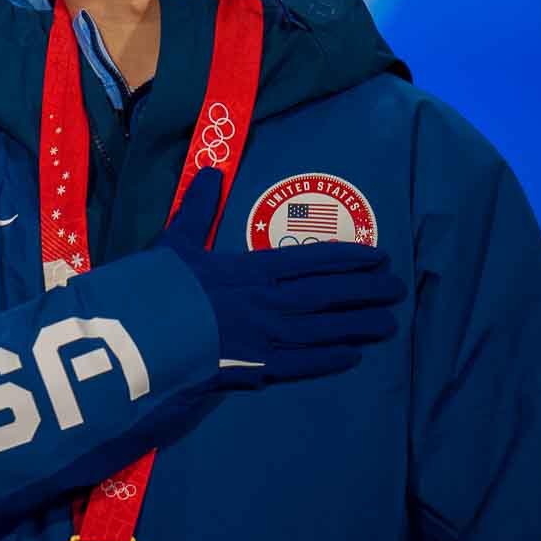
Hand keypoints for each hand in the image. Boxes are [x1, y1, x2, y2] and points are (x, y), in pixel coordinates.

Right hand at [153, 166, 405, 387]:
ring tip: (388, 324)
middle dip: (367, 291)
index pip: (313, 260)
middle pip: (330, 295)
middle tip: (397, 289)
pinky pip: (305, 364)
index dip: (349, 258)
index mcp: (253, 270)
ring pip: (327, 331)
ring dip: (360, 326)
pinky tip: (353, 357)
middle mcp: (270, 302)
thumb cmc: (158, 287)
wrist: (143, 335)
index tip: (379, 256)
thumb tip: (211, 171)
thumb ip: (198, 209)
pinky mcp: (258, 369)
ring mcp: (268, 338)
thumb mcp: (176, 241)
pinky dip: (331, 360)